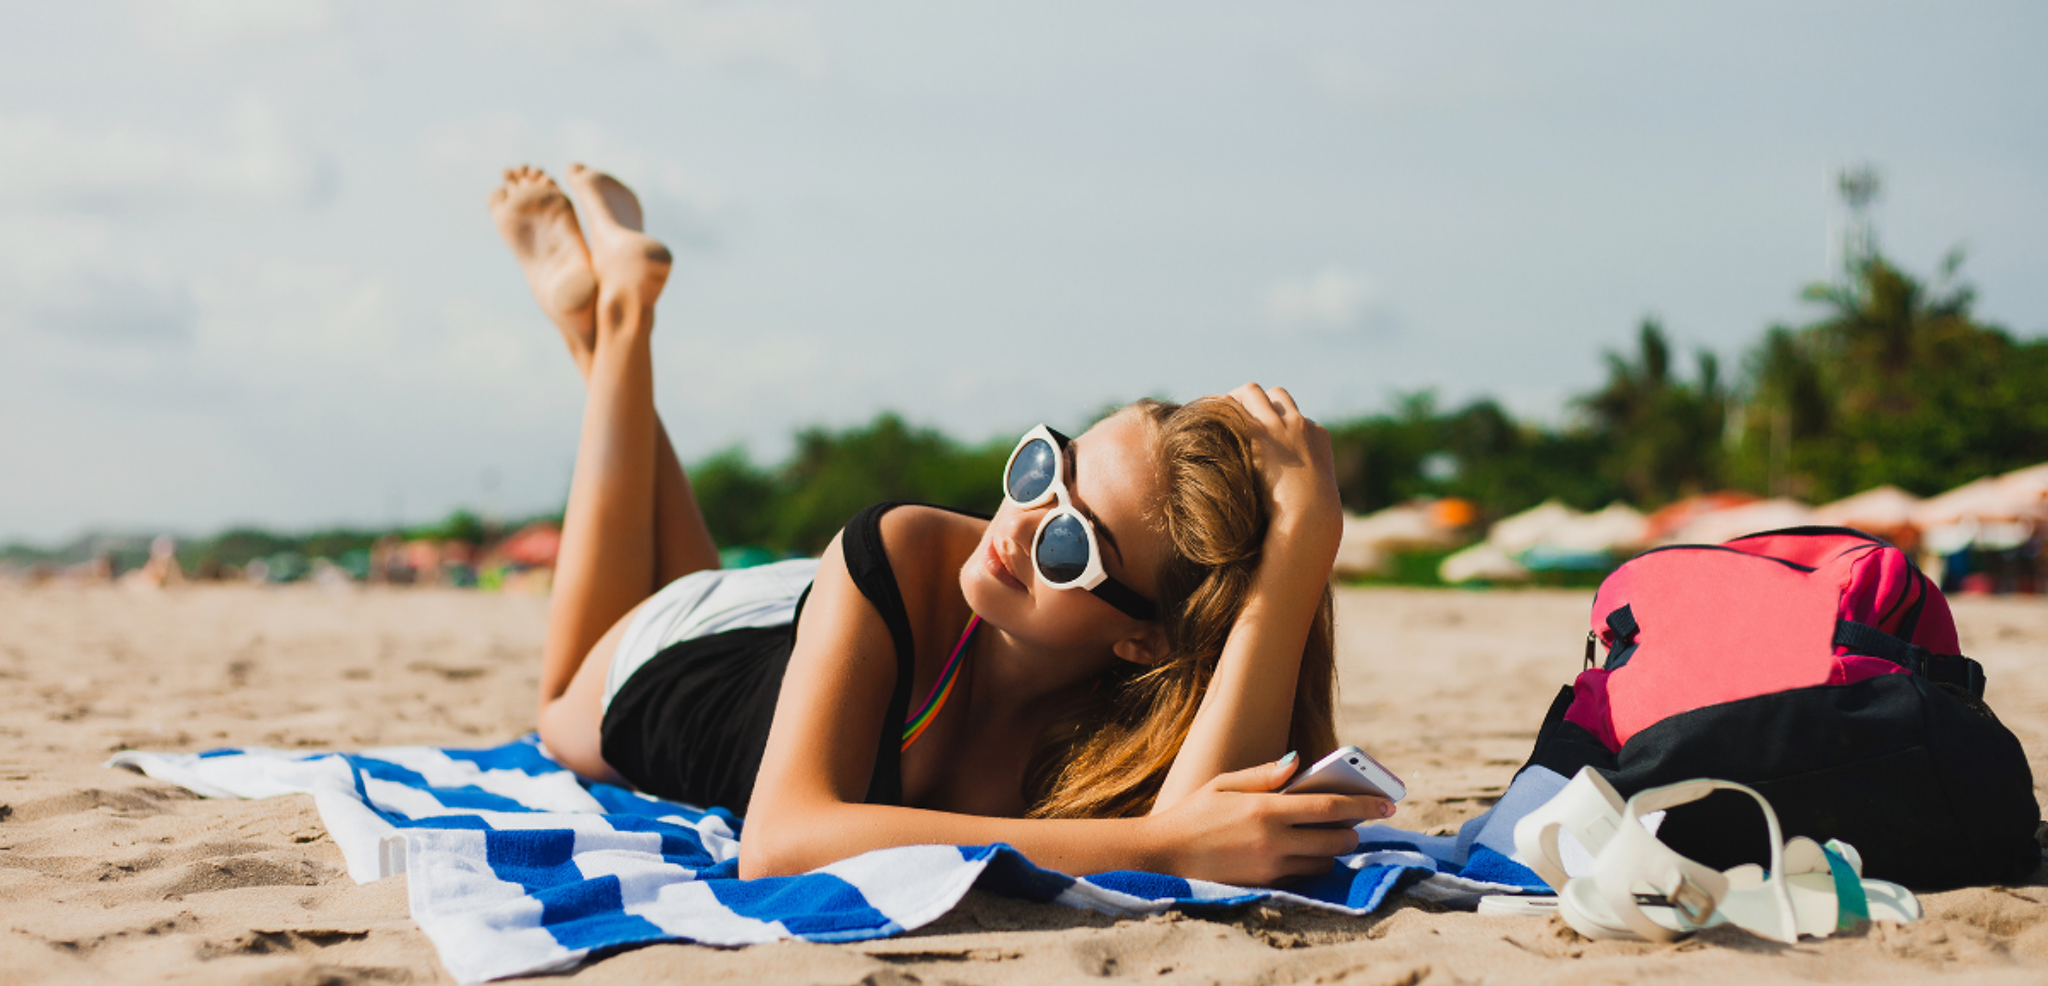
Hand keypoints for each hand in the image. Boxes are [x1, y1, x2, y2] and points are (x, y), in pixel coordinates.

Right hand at [1143, 755, 1394, 886]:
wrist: (1162, 856)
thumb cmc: (1193, 814)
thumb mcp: (1225, 784)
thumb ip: (1265, 775)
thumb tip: (1300, 761)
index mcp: (1266, 809)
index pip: (1330, 807)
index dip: (1364, 805)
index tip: (1388, 802)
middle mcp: (1273, 840)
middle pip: (1336, 839)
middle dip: (1353, 831)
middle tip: (1355, 823)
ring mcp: (1270, 867)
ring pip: (1324, 862)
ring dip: (1332, 850)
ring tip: (1328, 837)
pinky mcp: (1264, 886)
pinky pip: (1303, 877)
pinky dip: (1310, 865)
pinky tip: (1303, 852)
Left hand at [1223, 383, 1342, 557]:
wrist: (1311, 515)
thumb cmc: (1311, 517)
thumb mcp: (1314, 497)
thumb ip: (1301, 487)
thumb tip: (1289, 499)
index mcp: (1319, 436)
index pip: (1296, 416)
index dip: (1277, 423)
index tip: (1262, 434)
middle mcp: (1301, 424)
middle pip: (1277, 396)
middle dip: (1257, 403)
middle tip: (1237, 416)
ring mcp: (1279, 424)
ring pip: (1253, 392)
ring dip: (1236, 400)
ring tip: (1217, 411)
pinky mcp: (1259, 432)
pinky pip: (1232, 406)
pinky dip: (1218, 407)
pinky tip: (1205, 415)